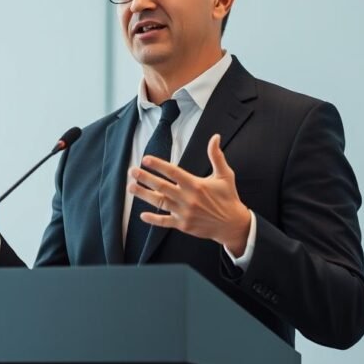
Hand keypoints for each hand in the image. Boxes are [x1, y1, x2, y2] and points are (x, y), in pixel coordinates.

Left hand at [126, 134, 250, 254]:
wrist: (233, 225)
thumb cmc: (228, 198)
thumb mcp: (225, 175)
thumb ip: (216, 156)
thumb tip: (215, 137)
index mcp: (196, 185)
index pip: (173, 172)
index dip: (158, 165)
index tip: (146, 159)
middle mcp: (188, 199)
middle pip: (162, 187)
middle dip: (145, 178)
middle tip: (132, 171)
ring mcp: (184, 213)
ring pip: (159, 203)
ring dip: (143, 195)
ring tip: (130, 187)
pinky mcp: (183, 225)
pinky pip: (165, 222)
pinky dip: (153, 219)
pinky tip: (142, 215)